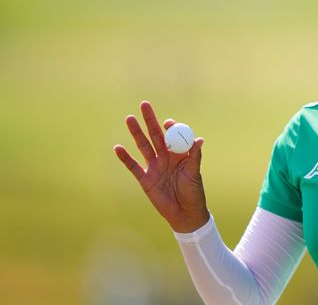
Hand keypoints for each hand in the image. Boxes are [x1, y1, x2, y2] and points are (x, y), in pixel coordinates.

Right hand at [114, 101, 209, 232]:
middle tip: (145, 104)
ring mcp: (154, 167)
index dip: (170, 127)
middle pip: (155, 135)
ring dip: (136, 133)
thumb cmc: (194, 192)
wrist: (185, 213)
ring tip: (129, 118)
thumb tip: (199, 140)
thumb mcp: (194, 173)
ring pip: (144, 146)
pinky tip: (118, 147)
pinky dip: (125, 158)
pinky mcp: (145, 179)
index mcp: (179, 153)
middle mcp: (166, 157)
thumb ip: (195, 156)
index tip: (167, 122)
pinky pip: (133, 166)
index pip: (173, 135)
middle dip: (150, 120)